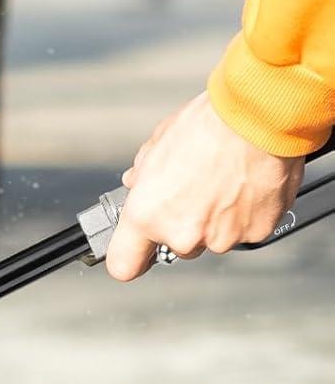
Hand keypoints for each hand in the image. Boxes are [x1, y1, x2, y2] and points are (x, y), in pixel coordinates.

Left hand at [105, 92, 304, 280]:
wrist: (259, 118)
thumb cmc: (208, 126)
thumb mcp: (156, 145)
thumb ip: (142, 175)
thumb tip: (138, 182)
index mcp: (147, 215)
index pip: (123, 265)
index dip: (130, 257)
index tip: (135, 251)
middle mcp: (183, 234)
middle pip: (176, 246)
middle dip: (182, 224)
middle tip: (195, 190)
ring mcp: (221, 237)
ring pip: (212, 238)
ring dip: (215, 219)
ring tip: (223, 183)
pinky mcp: (256, 233)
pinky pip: (245, 230)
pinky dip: (245, 214)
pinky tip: (245, 187)